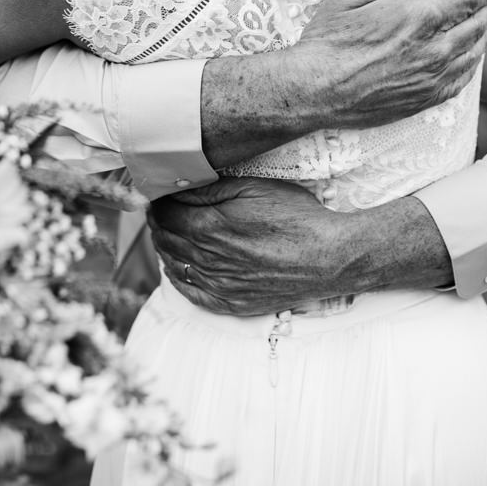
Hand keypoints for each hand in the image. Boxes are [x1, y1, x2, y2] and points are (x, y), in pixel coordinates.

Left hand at [148, 178, 436, 314]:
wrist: (328, 257)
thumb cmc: (296, 216)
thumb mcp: (254, 187)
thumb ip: (211, 187)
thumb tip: (177, 183)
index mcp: (210, 228)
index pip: (164, 214)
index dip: (157, 201)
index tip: (158, 191)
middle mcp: (209, 259)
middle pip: (165, 239)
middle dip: (158, 221)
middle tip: (160, 208)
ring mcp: (219, 284)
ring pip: (175, 265)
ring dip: (166, 246)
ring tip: (167, 231)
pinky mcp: (231, 302)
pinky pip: (191, 292)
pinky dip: (179, 276)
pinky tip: (179, 265)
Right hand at [294, 0, 486, 130]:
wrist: (315, 91)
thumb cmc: (330, 39)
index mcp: (418, 17)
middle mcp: (432, 49)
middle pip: (475, 25)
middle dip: (486, 9)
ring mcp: (430, 77)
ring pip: (471, 54)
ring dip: (483, 36)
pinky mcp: (423, 99)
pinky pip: (459, 82)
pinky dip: (470, 66)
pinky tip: (469, 60)